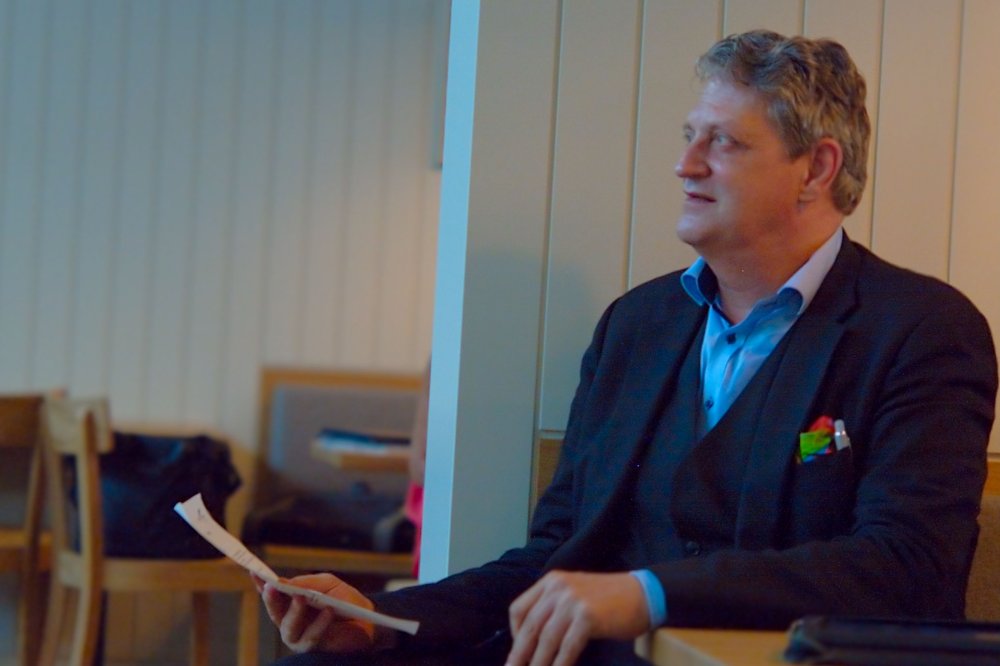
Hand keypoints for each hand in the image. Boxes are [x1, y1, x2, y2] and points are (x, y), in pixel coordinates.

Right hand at [254, 573, 376, 653]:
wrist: (367, 620)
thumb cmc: (344, 599)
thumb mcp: (327, 584)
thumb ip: (306, 583)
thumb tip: (282, 582)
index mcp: (291, 601)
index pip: (272, 592)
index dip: (260, 583)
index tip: (253, 571)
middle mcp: (290, 619)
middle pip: (274, 610)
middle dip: (271, 598)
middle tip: (272, 587)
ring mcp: (299, 635)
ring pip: (288, 626)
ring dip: (294, 611)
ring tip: (301, 598)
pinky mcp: (312, 648)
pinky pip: (310, 637)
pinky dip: (318, 624)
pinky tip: (328, 612)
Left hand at [506, 571, 648, 665]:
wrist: (643, 594)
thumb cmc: (609, 599)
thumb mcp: (575, 593)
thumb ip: (553, 607)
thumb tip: (532, 640)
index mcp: (551, 582)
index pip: (519, 608)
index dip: (514, 634)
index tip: (517, 652)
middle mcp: (558, 588)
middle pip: (530, 626)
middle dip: (519, 654)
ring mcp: (573, 601)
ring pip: (546, 639)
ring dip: (538, 663)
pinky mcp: (587, 617)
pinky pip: (567, 647)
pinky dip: (560, 664)